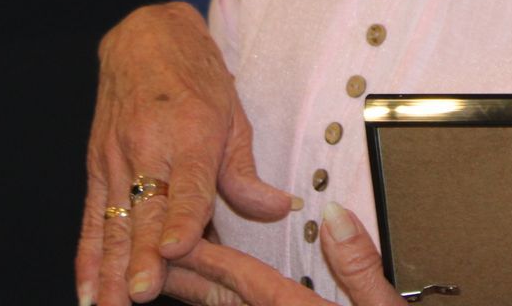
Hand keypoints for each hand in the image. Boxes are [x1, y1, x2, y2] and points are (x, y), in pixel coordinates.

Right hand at [76, 3, 297, 304]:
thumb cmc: (195, 76)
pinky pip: (91, 217)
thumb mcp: (232, 114)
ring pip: (113, 221)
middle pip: (146, 210)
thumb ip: (245, 170)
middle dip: (141, 257)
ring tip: (107, 305)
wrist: (144, 37)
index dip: (181, 220)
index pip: (186, 184)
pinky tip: (85, 288)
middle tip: (140, 294)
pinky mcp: (96, 166)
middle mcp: (147, 146)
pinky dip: (86, 255)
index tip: (175, 251)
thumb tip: (278, 207)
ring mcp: (116, 157)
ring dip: (110, 269)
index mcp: (190, 133)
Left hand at [163, 201, 403, 305]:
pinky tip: (218, 302)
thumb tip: (334, 214)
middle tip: (152, 254)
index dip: (209, 255)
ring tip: (169, 280)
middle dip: (187, 276)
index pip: (246, 280)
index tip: (177, 235)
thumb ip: (360, 266)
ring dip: (199, 298)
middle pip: (224, 302)